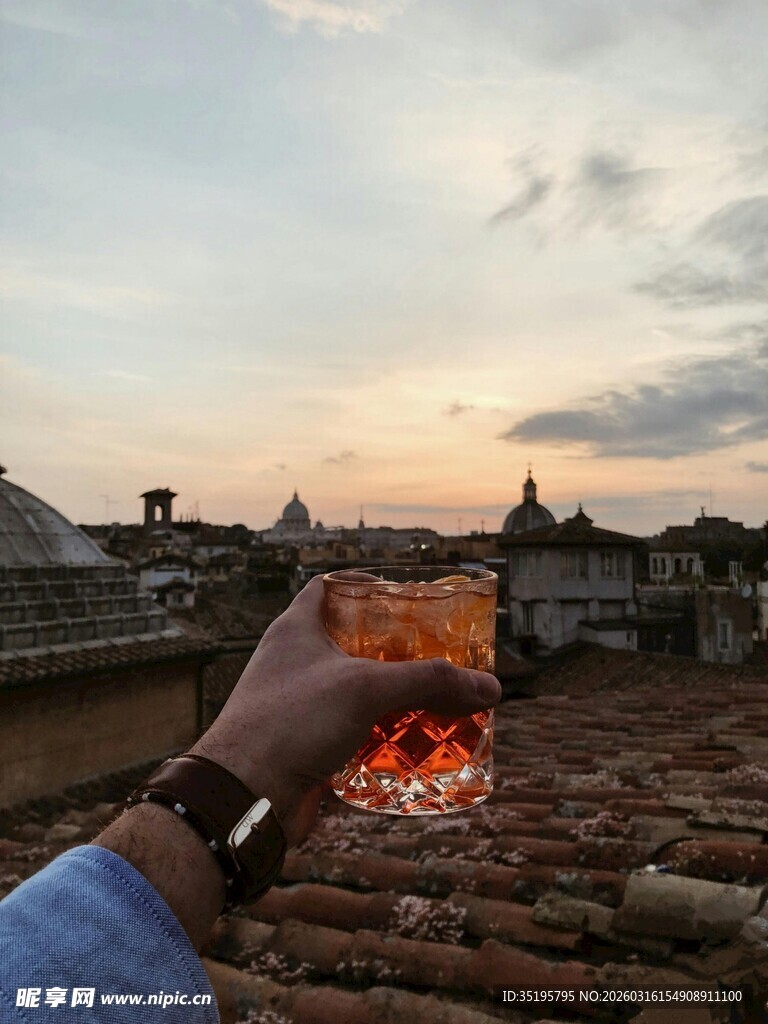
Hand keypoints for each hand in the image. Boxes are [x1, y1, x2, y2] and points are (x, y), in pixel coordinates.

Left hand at [191, 575, 500, 845]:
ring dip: (391, 696)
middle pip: (351, 642)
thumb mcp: (365, 688)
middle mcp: (295, 662)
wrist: (243, 796)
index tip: (404, 595)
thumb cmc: (291, 722)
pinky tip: (413, 744)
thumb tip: (490, 687)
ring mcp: (299, 704)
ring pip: (354, 691)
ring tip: (436, 698)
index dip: (365, 586)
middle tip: (436, 653)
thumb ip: (428, 682)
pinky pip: (351, 731)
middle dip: (394, 649)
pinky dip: (380, 735)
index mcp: (297, 629)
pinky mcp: (306, 744)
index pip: (328, 588)